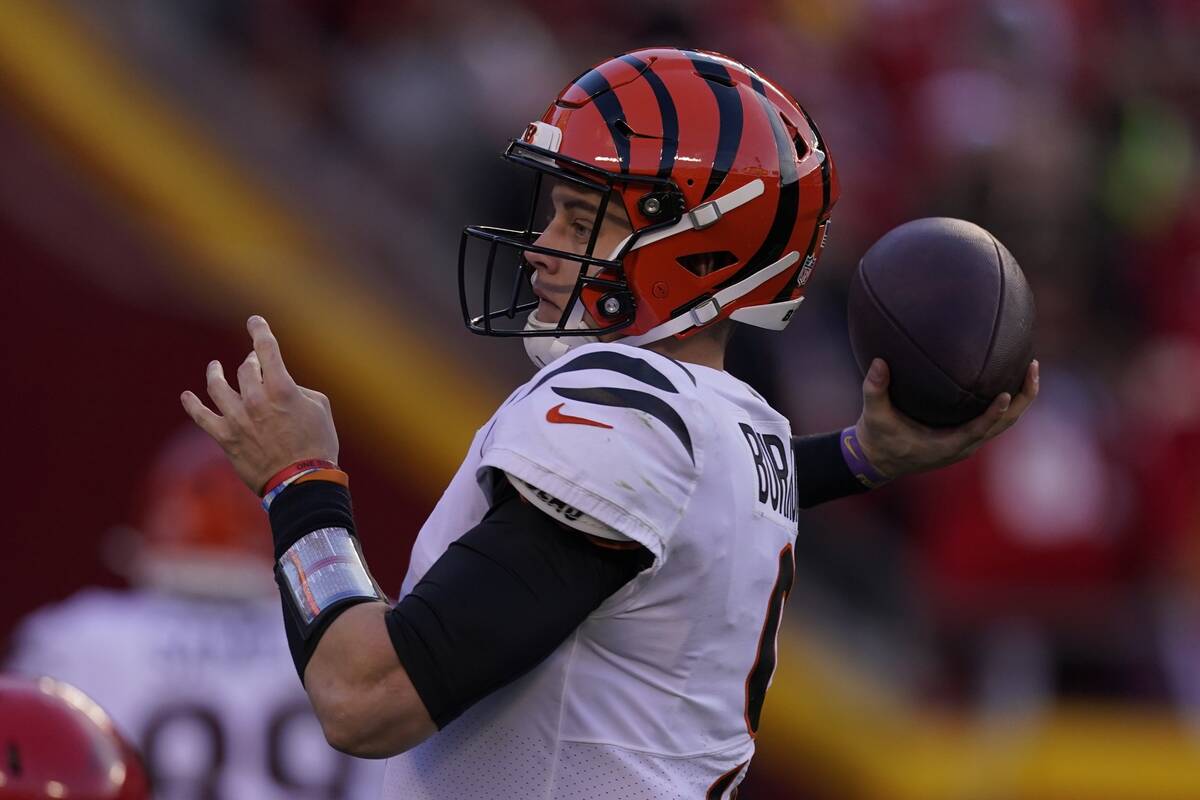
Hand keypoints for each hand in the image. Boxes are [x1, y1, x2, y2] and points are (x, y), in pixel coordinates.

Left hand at [180, 316, 338, 492]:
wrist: (301, 482)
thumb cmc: (317, 445)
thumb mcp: (320, 408)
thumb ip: (299, 389)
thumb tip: (280, 385)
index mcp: (282, 388)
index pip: (266, 349)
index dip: (259, 330)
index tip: (254, 321)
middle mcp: (256, 399)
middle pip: (245, 368)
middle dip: (250, 362)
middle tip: (254, 364)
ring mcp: (237, 418)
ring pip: (217, 386)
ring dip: (215, 374)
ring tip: (214, 368)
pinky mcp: (225, 437)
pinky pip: (201, 416)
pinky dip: (191, 404)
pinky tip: (187, 395)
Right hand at [854, 358, 1038, 479]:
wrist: (879, 458)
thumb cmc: (878, 438)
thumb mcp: (873, 415)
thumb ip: (874, 389)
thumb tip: (878, 362)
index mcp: (946, 445)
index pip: (978, 429)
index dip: (994, 414)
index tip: (1007, 394)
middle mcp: (964, 445)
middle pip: (1005, 424)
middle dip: (1023, 398)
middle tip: (1032, 367)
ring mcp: (968, 441)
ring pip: (1005, 422)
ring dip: (1021, 398)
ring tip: (1030, 367)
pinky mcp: (967, 435)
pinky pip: (995, 418)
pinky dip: (1007, 402)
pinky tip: (1008, 377)